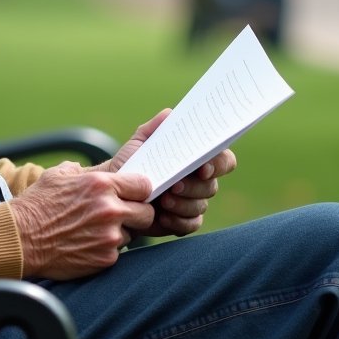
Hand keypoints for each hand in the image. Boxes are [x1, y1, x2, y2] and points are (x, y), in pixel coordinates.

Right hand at [9, 162, 152, 279]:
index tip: (134, 194)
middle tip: (122, 216)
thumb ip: (83, 171)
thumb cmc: (37, 204)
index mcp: (102, 185)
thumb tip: (93, 170)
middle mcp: (110, 209)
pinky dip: (107, 249)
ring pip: (133, 234)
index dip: (140, 190)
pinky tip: (89, 244)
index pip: (144, 185)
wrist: (20, 238)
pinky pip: (118, 252)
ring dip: (121, 232)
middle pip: (147, 213)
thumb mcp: (58, 175)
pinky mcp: (105, 259)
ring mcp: (109, 236)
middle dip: (138, 213)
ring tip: (96, 231)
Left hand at [96, 110, 237, 237]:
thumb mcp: (139, 142)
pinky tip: (163, 217)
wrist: (116, 190)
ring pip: (201, 205)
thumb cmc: (132, 162)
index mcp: (195, 158)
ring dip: (183, 204)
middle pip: (212, 186)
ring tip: (163, 200)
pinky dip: (178, 222)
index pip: (223, 158)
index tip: (203, 166)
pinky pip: (191, 225)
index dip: (219, 163)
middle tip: (174, 185)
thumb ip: (154, 128)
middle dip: (194, 187)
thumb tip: (169, 114)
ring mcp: (193, 202)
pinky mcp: (183, 222)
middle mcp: (199, 181)